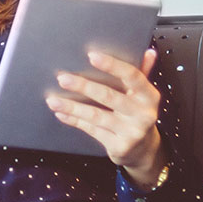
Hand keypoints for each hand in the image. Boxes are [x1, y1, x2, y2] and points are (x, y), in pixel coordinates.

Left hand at [44, 49, 166, 185]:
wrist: (143, 149)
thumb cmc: (137, 113)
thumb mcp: (143, 94)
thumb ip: (142, 72)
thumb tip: (148, 52)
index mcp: (149, 96)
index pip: (132, 76)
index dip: (112, 65)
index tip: (91, 56)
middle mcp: (143, 114)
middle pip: (109, 96)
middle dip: (83, 86)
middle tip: (62, 78)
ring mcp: (132, 132)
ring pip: (96, 116)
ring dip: (72, 107)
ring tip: (53, 100)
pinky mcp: (119, 146)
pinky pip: (91, 130)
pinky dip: (74, 121)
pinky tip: (61, 114)